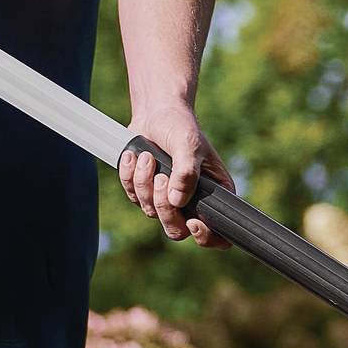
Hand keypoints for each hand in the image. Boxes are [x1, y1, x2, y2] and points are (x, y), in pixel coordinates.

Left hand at [120, 108, 232, 249]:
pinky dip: (129, 177)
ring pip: (152, 213)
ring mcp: (167, 199)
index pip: (218, 233)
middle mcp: (192, 202)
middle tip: (161, 177)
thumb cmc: (180, 126)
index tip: (192, 221)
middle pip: (177, 230)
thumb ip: (186, 173)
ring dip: (144, 184)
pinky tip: (134, 156)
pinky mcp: (146, 192)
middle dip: (163, 206)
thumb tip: (176, 201)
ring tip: (147, 157)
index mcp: (214, 195)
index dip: (206, 236)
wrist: (156, 112)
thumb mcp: (189, 145)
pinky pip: (133, 197)